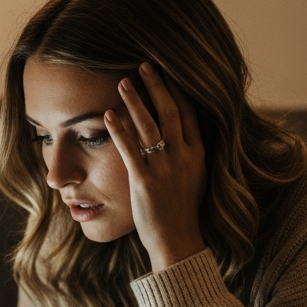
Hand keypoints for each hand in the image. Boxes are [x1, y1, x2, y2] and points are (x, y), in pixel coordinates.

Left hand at [104, 62, 206, 270]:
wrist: (178, 241)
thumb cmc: (182, 211)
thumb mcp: (196, 177)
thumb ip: (190, 153)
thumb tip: (185, 133)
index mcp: (198, 154)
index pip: (190, 113)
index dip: (178, 89)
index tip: (168, 71)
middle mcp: (183, 157)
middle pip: (171, 112)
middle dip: (157, 86)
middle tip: (145, 65)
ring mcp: (164, 169)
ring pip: (150, 126)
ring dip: (136, 101)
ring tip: (124, 82)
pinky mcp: (144, 182)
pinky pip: (130, 150)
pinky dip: (119, 130)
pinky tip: (108, 114)